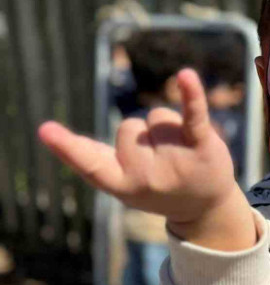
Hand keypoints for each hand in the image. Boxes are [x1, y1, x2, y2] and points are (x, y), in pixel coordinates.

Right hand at [38, 69, 255, 249]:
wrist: (208, 208)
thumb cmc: (160, 191)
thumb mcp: (125, 184)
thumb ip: (96, 160)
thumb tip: (48, 134)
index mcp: (123, 187)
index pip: (91, 164)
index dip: (67, 146)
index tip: (45, 130)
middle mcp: (148, 177)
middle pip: (129, 127)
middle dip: (144, 137)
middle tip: (165, 163)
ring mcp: (176, 161)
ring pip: (155, 117)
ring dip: (168, 128)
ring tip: (184, 155)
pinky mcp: (202, 145)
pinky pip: (193, 113)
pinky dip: (191, 93)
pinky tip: (185, 76)